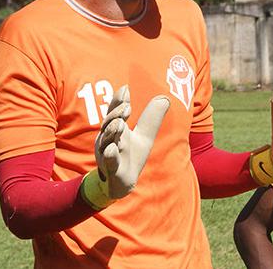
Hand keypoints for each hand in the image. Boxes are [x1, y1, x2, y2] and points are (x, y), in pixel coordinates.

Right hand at [80, 85, 169, 209]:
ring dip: (112, 131)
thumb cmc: (131, 156)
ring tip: (120, 123)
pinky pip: (109, 161)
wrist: (122, 183)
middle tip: (126, 107)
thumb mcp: (144, 136)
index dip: (118, 101)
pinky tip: (113, 148)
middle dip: (116, 114)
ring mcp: (107, 154)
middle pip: (109, 123)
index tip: (125, 89)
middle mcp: (108, 139)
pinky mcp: (112, 170)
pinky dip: (110, 154)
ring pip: (107, 141)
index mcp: (115, 129)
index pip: (114, 111)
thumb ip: (151, 118)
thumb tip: (164, 98)